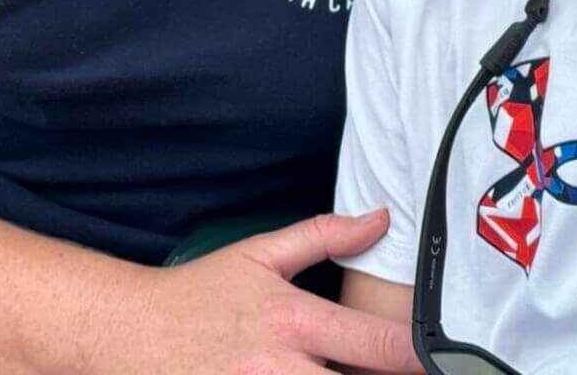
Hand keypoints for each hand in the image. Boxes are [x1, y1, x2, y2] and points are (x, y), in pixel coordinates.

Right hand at [125, 211, 419, 373]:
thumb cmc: (198, 294)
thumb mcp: (259, 254)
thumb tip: (381, 218)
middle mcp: (279, 369)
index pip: (376, 345)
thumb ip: (324, 235)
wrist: (127, 333)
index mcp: (293, 321)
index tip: (449, 359)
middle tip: (419, 371)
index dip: (420, 357)